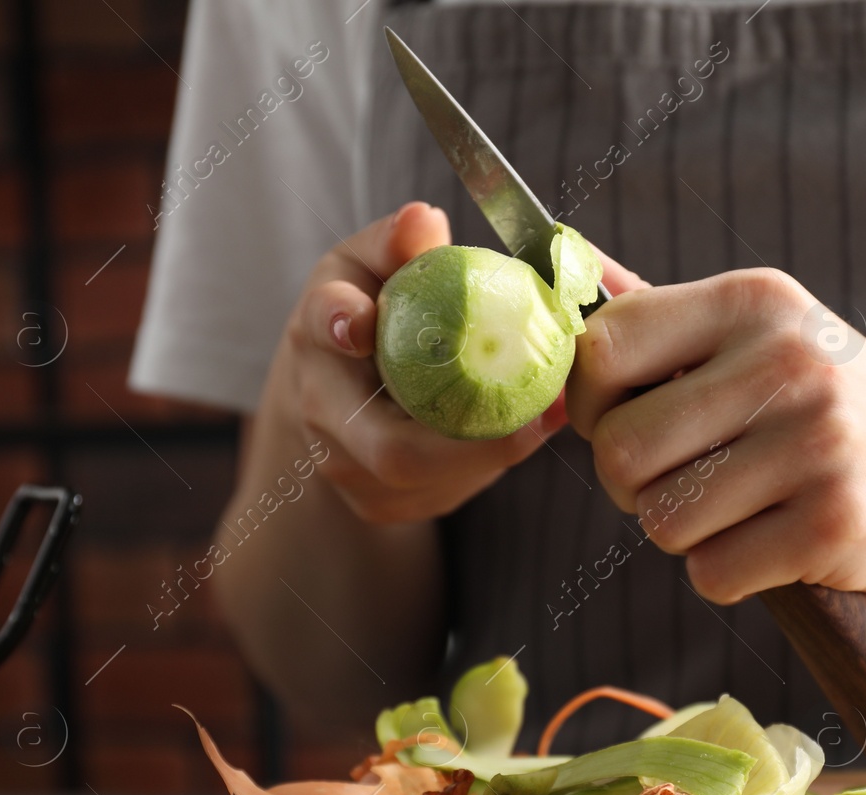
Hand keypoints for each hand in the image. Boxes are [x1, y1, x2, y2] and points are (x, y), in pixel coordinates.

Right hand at [268, 201, 566, 524]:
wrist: (327, 399)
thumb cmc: (360, 315)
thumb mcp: (367, 267)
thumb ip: (395, 244)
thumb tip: (424, 219)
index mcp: (317, 335)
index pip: (323, 325)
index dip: (341, 323)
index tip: (365, 322)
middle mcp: (322, 412)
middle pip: (390, 448)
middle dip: (472, 440)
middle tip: (538, 414)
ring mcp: (348, 471)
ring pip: (428, 479)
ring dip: (493, 454)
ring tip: (547, 419)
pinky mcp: (380, 504)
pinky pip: (444, 491)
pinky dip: (488, 465)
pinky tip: (524, 436)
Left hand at [566, 267, 865, 602]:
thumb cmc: (833, 408)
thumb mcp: (767, 335)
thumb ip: (665, 318)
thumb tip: (563, 261)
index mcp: (756, 301)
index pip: (604, 348)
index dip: (592, 405)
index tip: (625, 423)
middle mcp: (789, 360)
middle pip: (620, 450)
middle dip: (632, 486)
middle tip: (682, 482)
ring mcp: (818, 441)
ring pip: (662, 521)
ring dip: (685, 534)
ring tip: (742, 508)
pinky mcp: (836, 521)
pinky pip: (714, 572)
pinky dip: (729, 575)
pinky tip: (774, 544)